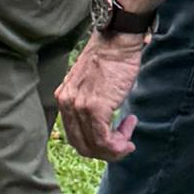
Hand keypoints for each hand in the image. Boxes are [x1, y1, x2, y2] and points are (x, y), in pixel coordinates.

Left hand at [55, 36, 145, 160]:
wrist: (117, 41)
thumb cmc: (111, 59)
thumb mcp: (91, 84)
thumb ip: (89, 103)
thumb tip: (101, 128)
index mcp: (64, 98)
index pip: (74, 136)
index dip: (95, 144)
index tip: (114, 138)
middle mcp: (66, 103)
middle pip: (81, 146)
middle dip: (105, 152)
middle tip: (123, 144)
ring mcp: (79, 106)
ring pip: (94, 146)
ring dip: (115, 148)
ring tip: (128, 137)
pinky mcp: (95, 107)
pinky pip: (104, 140)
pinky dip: (118, 144)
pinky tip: (129, 130)